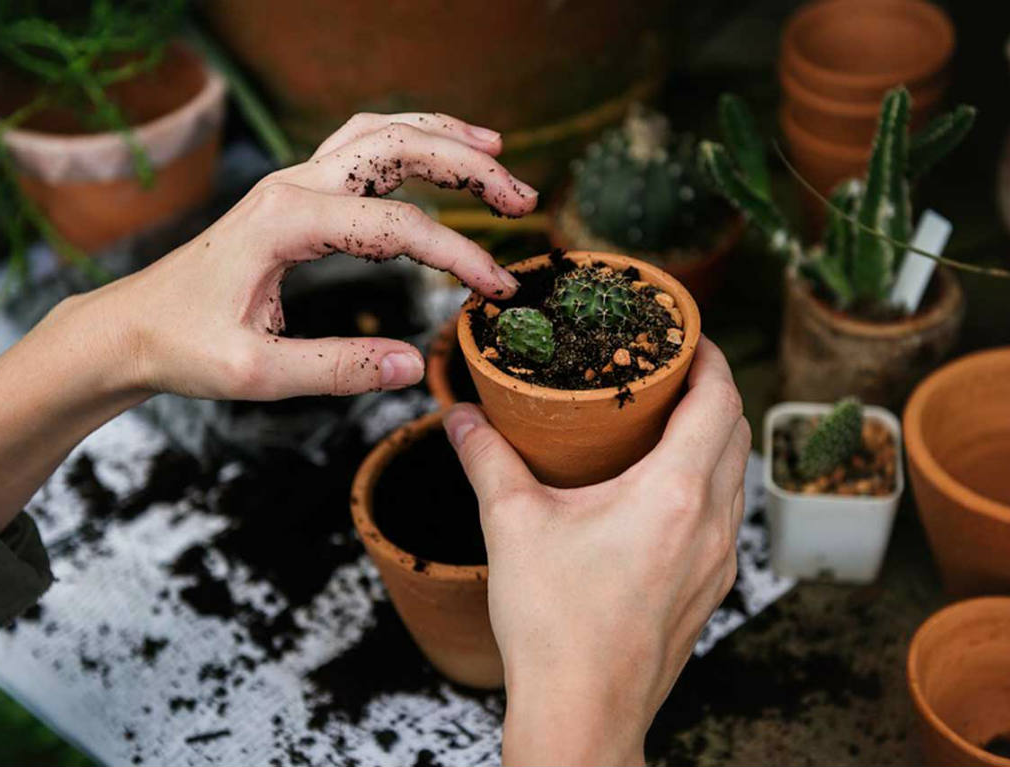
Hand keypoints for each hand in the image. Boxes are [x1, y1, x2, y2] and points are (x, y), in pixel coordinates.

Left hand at [61, 111, 536, 399]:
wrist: (131, 327)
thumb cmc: (184, 347)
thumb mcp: (257, 373)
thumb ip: (338, 369)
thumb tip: (414, 366)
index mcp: (286, 222)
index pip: (398, 227)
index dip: (459, 256)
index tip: (497, 290)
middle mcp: (292, 186)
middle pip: (398, 148)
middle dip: (469, 167)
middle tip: (523, 199)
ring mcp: (292, 182)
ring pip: (380, 134)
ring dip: (443, 138)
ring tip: (497, 153)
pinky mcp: (294, 195)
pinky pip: (360, 148)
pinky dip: (407, 142)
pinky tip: (436, 154)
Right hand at [444, 338, 750, 765]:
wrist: (582, 714)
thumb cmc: (554, 625)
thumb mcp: (512, 526)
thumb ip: (486, 459)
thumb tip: (460, 416)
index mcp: (674, 493)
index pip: (720, 400)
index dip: (710, 357)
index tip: (686, 336)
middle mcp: (712, 523)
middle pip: (736, 432)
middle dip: (712, 391)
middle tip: (668, 372)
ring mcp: (718, 561)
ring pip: (735, 476)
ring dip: (713, 438)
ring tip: (665, 423)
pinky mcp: (710, 590)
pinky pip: (726, 516)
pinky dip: (707, 483)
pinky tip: (662, 491)